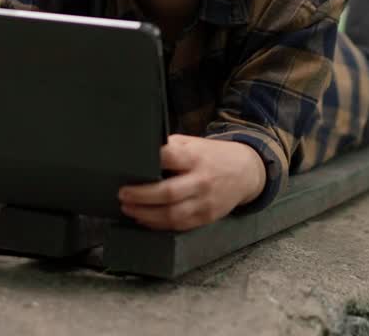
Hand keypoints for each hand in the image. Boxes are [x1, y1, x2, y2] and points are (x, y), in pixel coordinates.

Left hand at [117, 134, 266, 230]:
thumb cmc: (212, 156)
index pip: (170, 157)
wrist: (246, 172)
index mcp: (196, 157)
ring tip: (129, 209)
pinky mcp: (206, 217)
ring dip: (146, 214)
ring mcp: (205, 202)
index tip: (129, 165)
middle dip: (141, 195)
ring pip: (172, 214)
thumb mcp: (194, 144)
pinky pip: (179, 225)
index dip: (149, 161)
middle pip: (167, 192)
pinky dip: (159, 224)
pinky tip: (145, 219)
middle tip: (122, 194)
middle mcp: (201, 180)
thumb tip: (140, 153)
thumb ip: (171, 148)